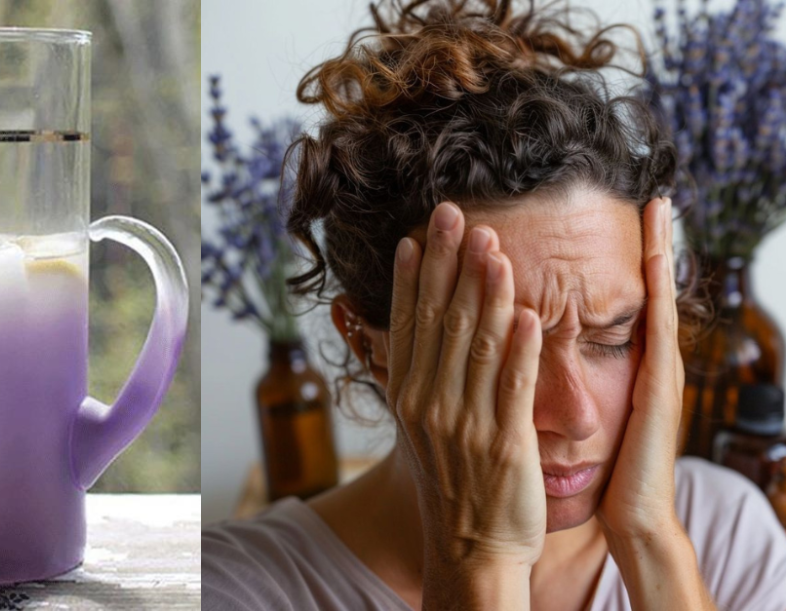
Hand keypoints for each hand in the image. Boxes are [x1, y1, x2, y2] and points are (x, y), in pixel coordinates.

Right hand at [386, 202, 545, 576]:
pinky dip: (518, 349)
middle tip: (454, 215)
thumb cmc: (452, 480)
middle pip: (438, 321)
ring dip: (485, 291)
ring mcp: (464, 425)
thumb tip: (416, 323)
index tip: (418, 233)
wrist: (471, 546)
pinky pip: (511, 387)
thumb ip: (421, 373)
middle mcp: (428, 405)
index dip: (412, 276)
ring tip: (492, 246)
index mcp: (406, 396)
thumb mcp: (422, 425)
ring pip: (474, 345)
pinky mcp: (504, 445)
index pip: (407, 323)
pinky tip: (525, 313)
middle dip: (447, 264)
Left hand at [596, 196, 684, 538]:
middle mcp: (647, 363)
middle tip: (651, 195)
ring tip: (658, 209)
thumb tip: (545, 360)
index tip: (619, 220)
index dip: (626, 266)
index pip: (626, 304)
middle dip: (651, 243)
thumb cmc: (607, 471)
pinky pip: (659, 332)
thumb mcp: (590, 417)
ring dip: (660, 254)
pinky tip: (655, 264)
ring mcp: (661, 373)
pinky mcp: (661, 390)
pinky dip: (660, 296)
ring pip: (659, 300)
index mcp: (626, 367)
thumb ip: (577, 386)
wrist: (635, 518)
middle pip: (648, 290)